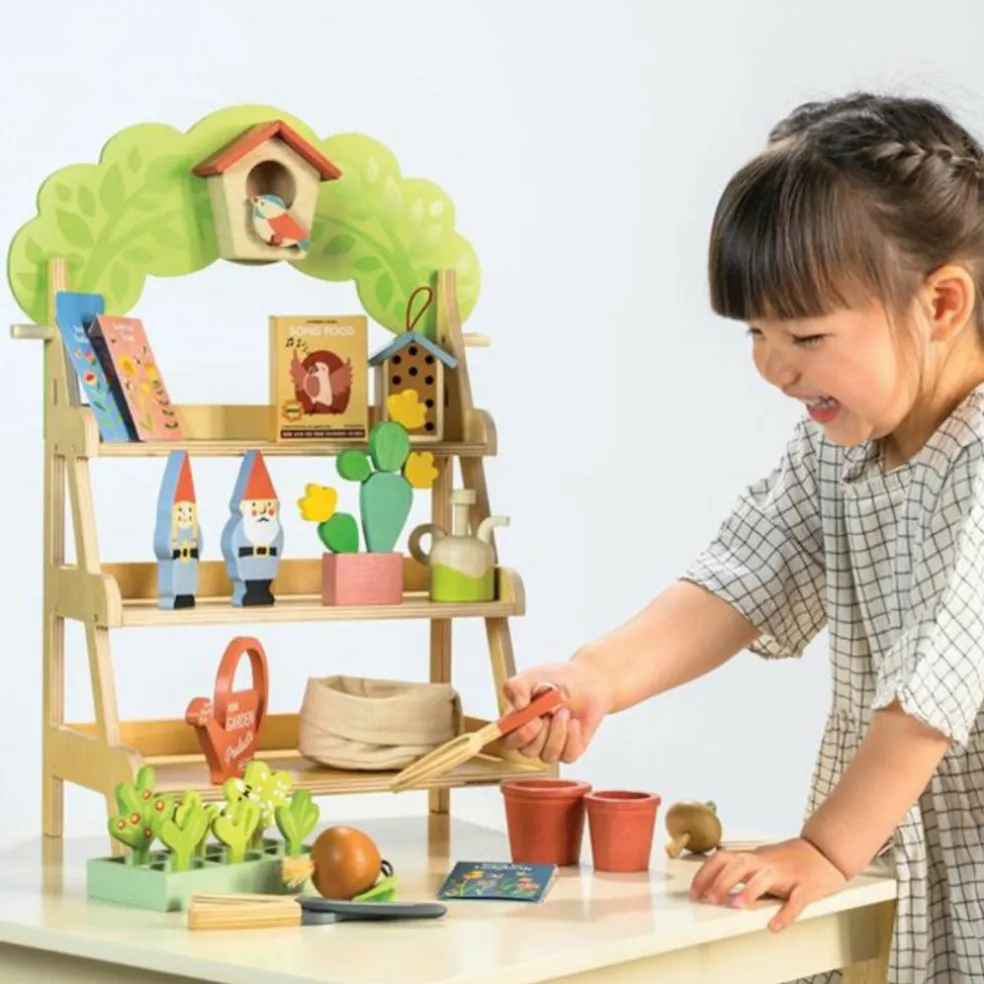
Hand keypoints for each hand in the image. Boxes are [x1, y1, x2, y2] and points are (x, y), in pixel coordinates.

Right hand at [500, 659, 612, 763]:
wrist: (586, 680)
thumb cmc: (554, 679)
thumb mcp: (530, 676)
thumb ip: (516, 686)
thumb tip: (519, 706)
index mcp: (516, 722)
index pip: (505, 741)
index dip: (515, 736)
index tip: (532, 719)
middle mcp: (531, 738)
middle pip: (526, 751)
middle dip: (540, 732)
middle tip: (550, 710)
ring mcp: (550, 746)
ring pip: (548, 756)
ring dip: (558, 731)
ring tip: (564, 710)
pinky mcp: (570, 751)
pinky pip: (568, 755)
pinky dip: (572, 736)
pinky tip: (574, 721)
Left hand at [688, 838, 847, 931]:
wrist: (823, 851)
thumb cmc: (789, 859)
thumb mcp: (761, 860)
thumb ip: (741, 871)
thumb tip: (714, 887)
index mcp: (754, 857)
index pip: (723, 859)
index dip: (706, 873)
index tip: (695, 891)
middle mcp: (767, 863)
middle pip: (739, 864)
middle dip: (722, 880)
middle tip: (710, 899)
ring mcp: (787, 874)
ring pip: (765, 878)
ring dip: (749, 891)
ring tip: (737, 906)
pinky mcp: (806, 887)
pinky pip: (795, 901)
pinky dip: (785, 914)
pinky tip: (775, 926)